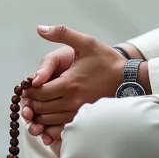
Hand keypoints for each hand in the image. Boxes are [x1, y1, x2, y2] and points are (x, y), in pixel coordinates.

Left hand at [22, 25, 124, 144]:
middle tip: (31, 96)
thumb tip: (40, 28)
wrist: (128, 79)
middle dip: (32, 102)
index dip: (29, 90)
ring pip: (49, 120)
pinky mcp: (84, 120)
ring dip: (40, 114)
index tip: (29, 86)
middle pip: (41, 108)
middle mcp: (72, 102)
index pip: (38, 93)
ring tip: (39, 104)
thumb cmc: (107, 61)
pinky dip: (51, 126)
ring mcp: (78, 113)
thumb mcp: (85, 42)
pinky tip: (51, 116)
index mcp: (69, 83)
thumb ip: (61, 34)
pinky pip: (61, 129)